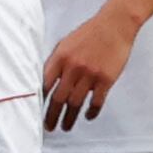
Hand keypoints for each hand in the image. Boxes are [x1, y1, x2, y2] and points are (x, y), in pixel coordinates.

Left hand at [41, 7, 140, 130]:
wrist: (115, 25)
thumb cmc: (90, 33)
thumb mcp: (67, 42)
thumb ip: (57, 61)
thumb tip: (47, 81)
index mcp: (60, 57)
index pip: (45, 83)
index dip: (40, 100)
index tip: (37, 110)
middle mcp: (73, 67)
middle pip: (58, 98)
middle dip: (51, 115)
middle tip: (49, 127)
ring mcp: (90, 74)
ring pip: (75, 103)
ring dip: (69, 118)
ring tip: (65, 126)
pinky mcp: (106, 79)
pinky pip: (96, 101)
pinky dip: (91, 112)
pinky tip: (87, 117)